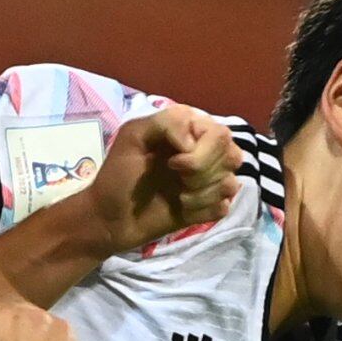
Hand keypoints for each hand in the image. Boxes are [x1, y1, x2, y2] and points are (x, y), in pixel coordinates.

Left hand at [89, 108, 240, 250]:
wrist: (108, 218)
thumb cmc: (118, 174)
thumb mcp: (134, 135)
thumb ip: (167, 123)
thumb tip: (194, 143)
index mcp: (191, 130)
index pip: (221, 134)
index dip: (201, 153)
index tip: (171, 163)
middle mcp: (206, 153)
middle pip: (233, 156)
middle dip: (202, 172)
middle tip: (174, 177)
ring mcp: (209, 182)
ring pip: (231, 184)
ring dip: (201, 194)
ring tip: (178, 196)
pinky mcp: (208, 208)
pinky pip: (224, 207)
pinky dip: (203, 212)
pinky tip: (183, 210)